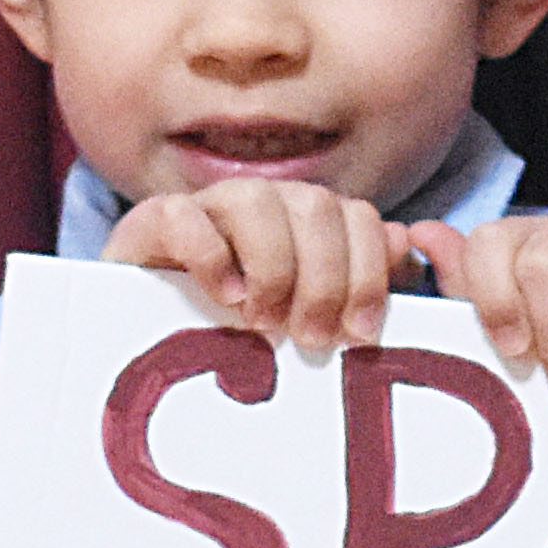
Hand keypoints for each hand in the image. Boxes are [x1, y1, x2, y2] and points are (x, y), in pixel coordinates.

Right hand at [105, 182, 409, 356]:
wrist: (145, 347)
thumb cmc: (240, 341)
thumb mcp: (308, 324)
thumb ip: (361, 286)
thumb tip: (403, 244)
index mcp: (306, 222)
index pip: (357, 216)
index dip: (368, 272)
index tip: (361, 333)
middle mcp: (262, 203)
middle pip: (314, 204)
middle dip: (325, 277)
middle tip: (312, 338)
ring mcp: (206, 208)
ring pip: (255, 199)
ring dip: (272, 266)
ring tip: (264, 323)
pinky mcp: (149, 223)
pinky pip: (183, 214)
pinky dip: (210, 255)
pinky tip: (225, 299)